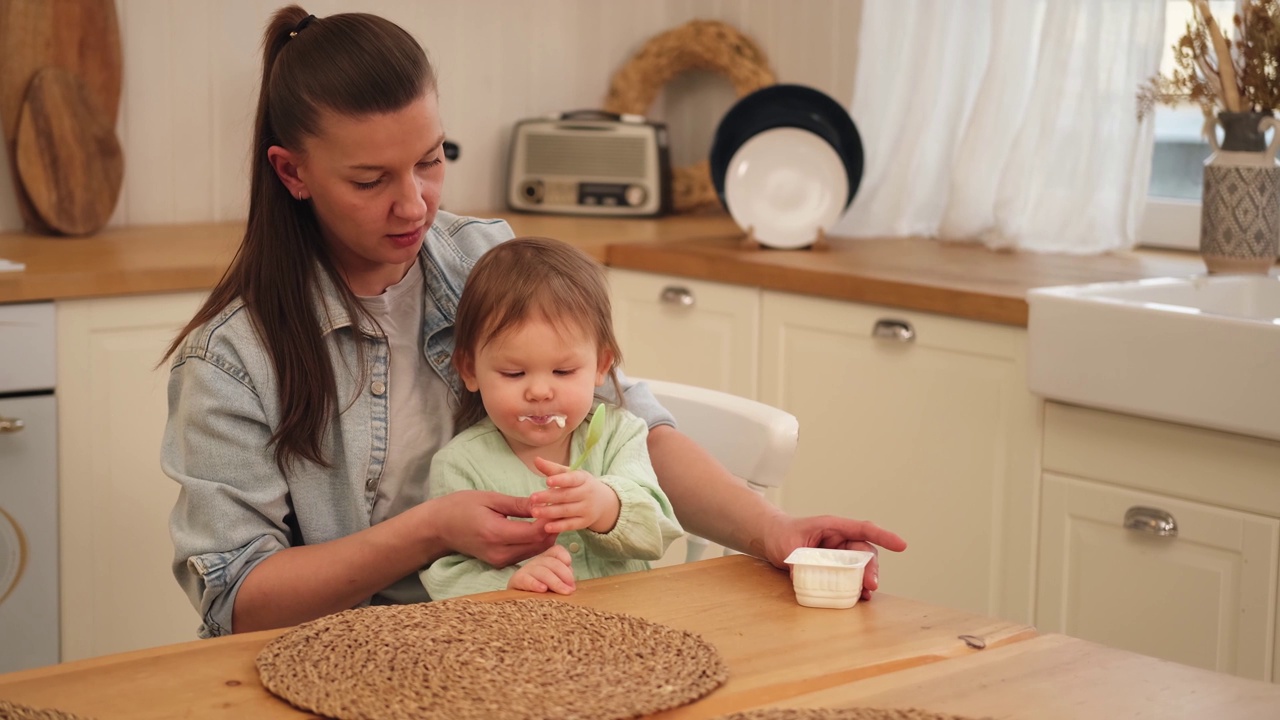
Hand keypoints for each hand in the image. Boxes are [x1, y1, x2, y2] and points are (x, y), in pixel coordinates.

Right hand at [429, 490, 556, 566]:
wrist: (439, 528)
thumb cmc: (461, 507)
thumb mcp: (490, 499)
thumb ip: (518, 504)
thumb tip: (544, 502)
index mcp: (496, 534)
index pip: (535, 532)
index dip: (550, 519)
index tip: (556, 503)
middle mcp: (499, 553)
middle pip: (540, 546)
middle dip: (553, 528)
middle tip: (558, 509)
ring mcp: (500, 561)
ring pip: (536, 552)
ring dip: (547, 536)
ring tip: (550, 516)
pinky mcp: (500, 563)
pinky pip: (527, 554)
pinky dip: (537, 542)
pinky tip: (538, 527)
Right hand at [508, 544, 575, 593]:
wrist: (519, 598)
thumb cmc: (542, 589)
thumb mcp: (555, 581)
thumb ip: (564, 579)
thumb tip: (571, 584)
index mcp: (547, 558)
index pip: (557, 551)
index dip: (564, 556)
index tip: (569, 564)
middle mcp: (537, 561)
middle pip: (552, 562)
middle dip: (564, 575)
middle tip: (571, 589)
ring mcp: (526, 570)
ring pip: (542, 571)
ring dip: (555, 582)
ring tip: (563, 591)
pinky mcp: (517, 580)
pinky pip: (526, 580)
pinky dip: (535, 584)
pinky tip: (543, 589)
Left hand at [529, 456, 620, 533]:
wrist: (603, 502)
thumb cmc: (580, 485)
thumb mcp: (570, 474)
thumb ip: (552, 469)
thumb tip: (536, 459)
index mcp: (583, 479)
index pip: (572, 479)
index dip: (560, 480)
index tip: (547, 481)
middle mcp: (587, 494)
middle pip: (566, 496)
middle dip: (549, 497)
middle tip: (532, 498)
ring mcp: (587, 509)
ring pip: (567, 511)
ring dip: (550, 512)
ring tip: (534, 511)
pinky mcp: (585, 522)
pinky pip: (571, 525)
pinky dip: (559, 526)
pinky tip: (546, 527)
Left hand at [761, 514, 907, 600]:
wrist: (772, 538)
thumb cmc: (781, 534)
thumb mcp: (788, 546)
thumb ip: (799, 561)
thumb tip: (807, 578)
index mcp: (832, 526)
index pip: (862, 529)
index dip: (883, 536)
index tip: (901, 545)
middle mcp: (839, 539)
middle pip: (864, 551)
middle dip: (871, 568)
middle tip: (871, 584)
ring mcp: (838, 554)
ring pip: (860, 565)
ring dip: (866, 579)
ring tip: (867, 593)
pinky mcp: (834, 567)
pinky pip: (850, 576)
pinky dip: (856, 586)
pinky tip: (860, 597)